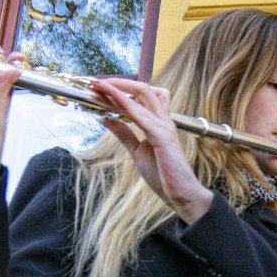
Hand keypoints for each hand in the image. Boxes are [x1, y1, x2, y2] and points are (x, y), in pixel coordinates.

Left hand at [88, 77, 213, 224]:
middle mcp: (163, 119)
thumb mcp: (136, 151)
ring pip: (143, 95)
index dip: (121, 89)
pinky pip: (141, 115)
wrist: (179, 194)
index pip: (142, 96)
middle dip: (119, 82)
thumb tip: (106, 118)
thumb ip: (124, 133)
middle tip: (97, 82)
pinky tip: (111, 101)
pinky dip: (125, 104)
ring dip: (118, 89)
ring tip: (99, 86)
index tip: (99, 88)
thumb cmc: (163, 173)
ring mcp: (164, 126)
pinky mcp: (162, 136)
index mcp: (158, 122)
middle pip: (144, 89)